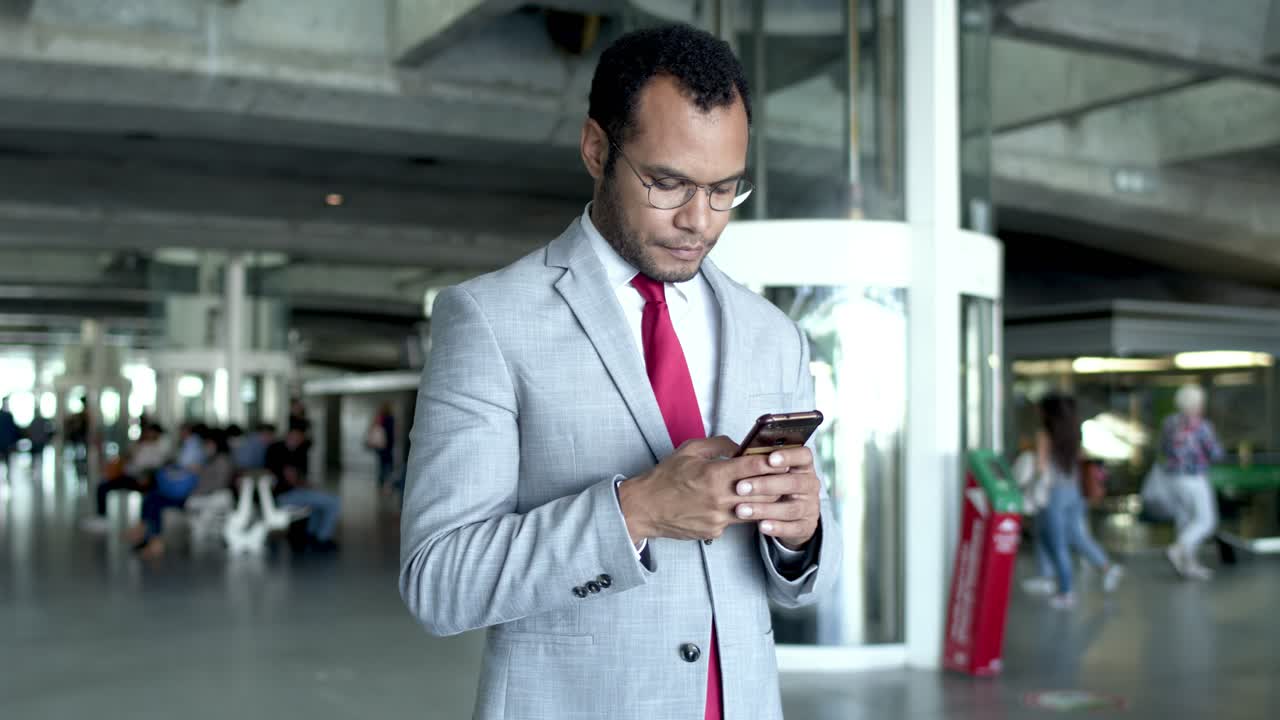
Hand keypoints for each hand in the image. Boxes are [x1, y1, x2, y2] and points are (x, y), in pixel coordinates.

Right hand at [618, 436, 786, 543]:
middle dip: (774, 484)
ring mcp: (718, 519)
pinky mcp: (715, 532)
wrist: (644, 508)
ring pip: (754, 511)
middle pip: (763, 493)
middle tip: (781, 477)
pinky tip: (733, 505)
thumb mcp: (689, 450)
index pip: (754, 468)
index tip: (782, 459)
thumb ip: (718, 445)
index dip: (772, 462)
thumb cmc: (665, 477)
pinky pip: (735, 521)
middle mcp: (719, 499)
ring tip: (765, 491)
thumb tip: (740, 446)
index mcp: (714, 475)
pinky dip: (738, 512)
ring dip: (762, 501)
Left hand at [729, 447, 820, 550]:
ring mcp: (810, 506)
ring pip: (791, 508)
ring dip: (764, 509)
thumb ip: (760, 463)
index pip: (803, 456)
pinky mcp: (807, 526)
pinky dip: (777, 527)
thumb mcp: (771, 472)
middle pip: (794, 482)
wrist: (790, 514)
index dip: (788, 456)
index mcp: (803, 466)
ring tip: (742, 510)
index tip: (769, 459)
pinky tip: (761, 526)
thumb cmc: (775, 485)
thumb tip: (738, 454)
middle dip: (765, 485)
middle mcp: (810, 484)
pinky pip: (793, 528)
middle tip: (740, 487)